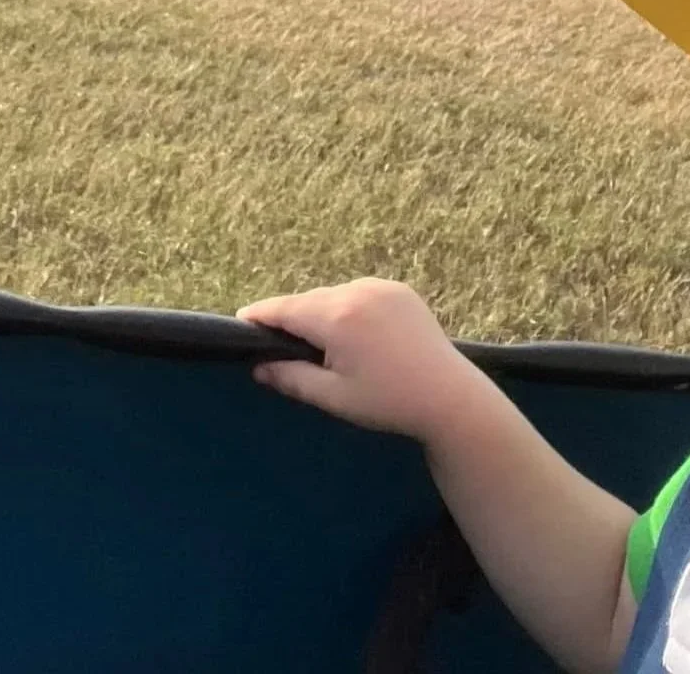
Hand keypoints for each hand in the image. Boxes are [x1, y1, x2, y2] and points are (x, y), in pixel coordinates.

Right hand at [236, 278, 487, 443]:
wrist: (449, 396)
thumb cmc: (387, 401)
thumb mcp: (333, 396)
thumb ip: (291, 378)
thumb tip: (257, 367)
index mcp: (336, 317)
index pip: (284, 309)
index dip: (259, 315)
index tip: (241, 320)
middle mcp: (357, 292)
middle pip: (309, 301)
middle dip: (291, 318)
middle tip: (276, 343)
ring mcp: (381, 287)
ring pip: (334, 295)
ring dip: (321, 312)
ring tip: (317, 343)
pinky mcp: (400, 290)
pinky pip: (359, 294)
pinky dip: (347, 308)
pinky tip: (351, 333)